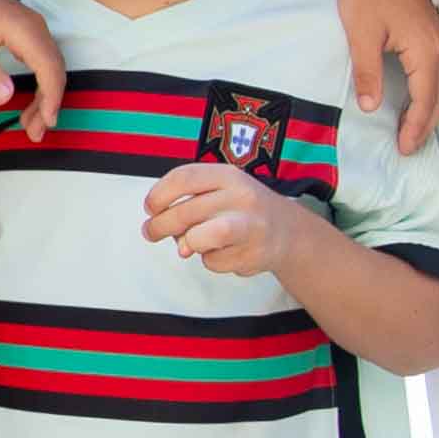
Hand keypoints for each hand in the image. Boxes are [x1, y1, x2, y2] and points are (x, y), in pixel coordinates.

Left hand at [0, 0, 62, 138]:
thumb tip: (5, 99)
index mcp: (24, 29)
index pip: (50, 69)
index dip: (51, 99)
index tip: (45, 124)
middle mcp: (36, 26)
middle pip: (55, 70)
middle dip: (49, 104)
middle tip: (35, 134)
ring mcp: (33, 26)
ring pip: (50, 66)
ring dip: (45, 96)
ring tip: (30, 125)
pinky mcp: (27, 29)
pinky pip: (42, 59)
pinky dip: (40, 82)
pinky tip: (29, 101)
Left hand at [138, 160, 307, 283]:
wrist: (288, 232)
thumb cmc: (244, 209)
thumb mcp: (221, 190)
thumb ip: (189, 200)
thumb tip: (158, 227)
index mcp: (229, 175)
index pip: (184, 178)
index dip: (159, 194)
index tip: (149, 207)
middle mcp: (241, 197)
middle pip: (185, 211)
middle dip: (160, 226)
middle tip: (151, 232)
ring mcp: (249, 226)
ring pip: (198, 238)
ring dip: (185, 244)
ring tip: (185, 246)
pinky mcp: (252, 254)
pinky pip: (213, 262)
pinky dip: (209, 260)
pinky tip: (223, 252)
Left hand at [341, 0, 438, 154]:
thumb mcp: (361, 38)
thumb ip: (367, 75)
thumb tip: (371, 108)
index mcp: (425, 50)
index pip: (425, 100)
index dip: (415, 127)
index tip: (404, 149)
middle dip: (426, 125)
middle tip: (410, 148)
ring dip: (433, 109)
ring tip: (416, 130)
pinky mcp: (435, 30)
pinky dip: (435, 91)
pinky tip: (422, 98)